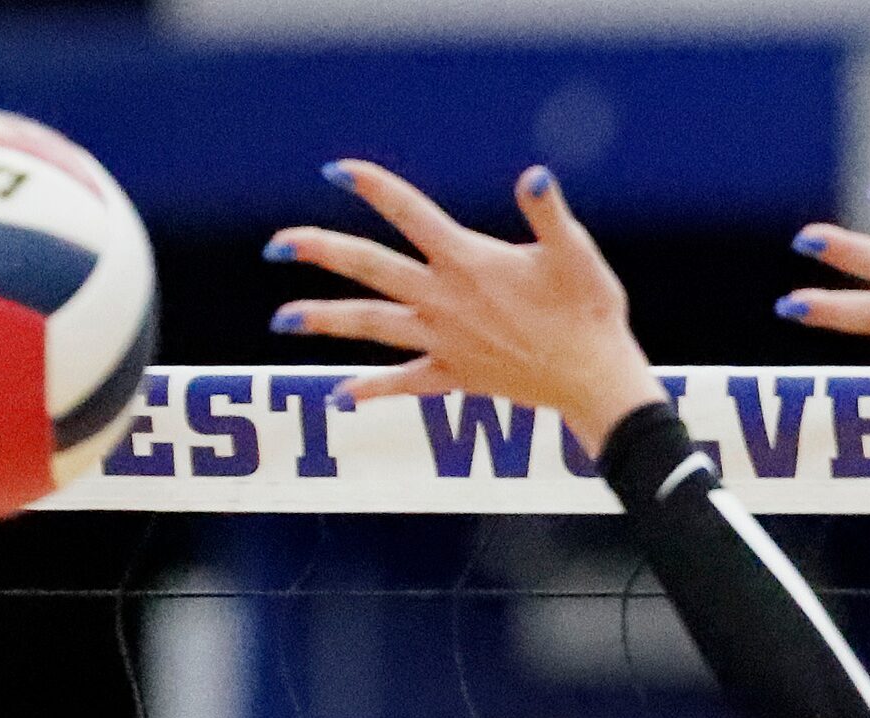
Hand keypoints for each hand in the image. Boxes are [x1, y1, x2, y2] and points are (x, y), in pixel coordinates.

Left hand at [269, 162, 668, 457]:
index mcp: (468, 262)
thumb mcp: (575, 253)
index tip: (335, 171)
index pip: (409, 213)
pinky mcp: (456, 376)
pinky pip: (405, 383)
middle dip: (320, 253)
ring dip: (325, 321)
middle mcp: (445, 301)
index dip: (371, 187)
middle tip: (275, 245)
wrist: (594, 381)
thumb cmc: (590, 313)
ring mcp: (445, 341)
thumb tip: (533, 176)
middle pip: (370, 269)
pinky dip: (372, 388)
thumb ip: (548, 212)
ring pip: (373, 326)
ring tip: (282, 319)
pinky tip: (340, 395)